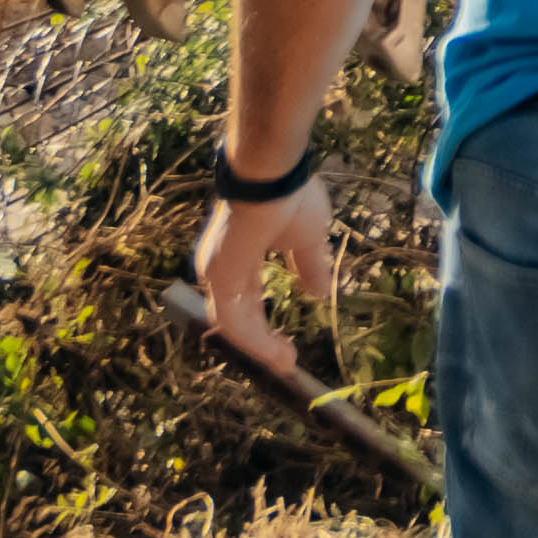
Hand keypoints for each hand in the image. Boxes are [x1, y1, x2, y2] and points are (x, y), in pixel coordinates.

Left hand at [191, 176, 328, 380]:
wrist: (273, 174)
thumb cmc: (289, 197)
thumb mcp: (307, 239)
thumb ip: (308, 266)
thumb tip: (319, 291)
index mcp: (238, 255)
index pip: (247, 300)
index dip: (265, 325)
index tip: (288, 345)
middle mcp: (221, 266)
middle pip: (238, 316)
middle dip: (262, 343)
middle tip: (286, 362)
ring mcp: (218, 273)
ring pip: (236, 324)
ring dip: (261, 348)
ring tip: (286, 363)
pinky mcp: (220, 279)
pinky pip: (236, 322)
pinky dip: (256, 342)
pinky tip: (278, 354)